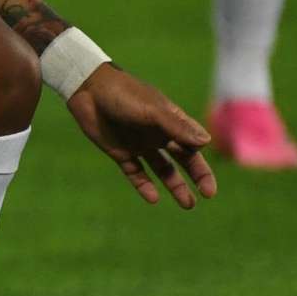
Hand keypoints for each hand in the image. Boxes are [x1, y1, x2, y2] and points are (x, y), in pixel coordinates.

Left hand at [66, 64, 217, 209]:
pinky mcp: (120, 152)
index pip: (193, 146)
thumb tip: (206, 142)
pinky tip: (153, 198)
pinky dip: (144, 186)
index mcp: (171, 121)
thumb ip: (177, 127)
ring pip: (163, 169)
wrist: (88, 90)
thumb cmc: (124, 95)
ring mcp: (140, 144)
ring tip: (188, 205)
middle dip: (197, 176)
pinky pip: (136, 173)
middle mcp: (158, 134)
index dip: (202, 165)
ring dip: (175, 185)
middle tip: (208, 195)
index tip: (208, 186)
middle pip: (183, 159)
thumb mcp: (152, 111)